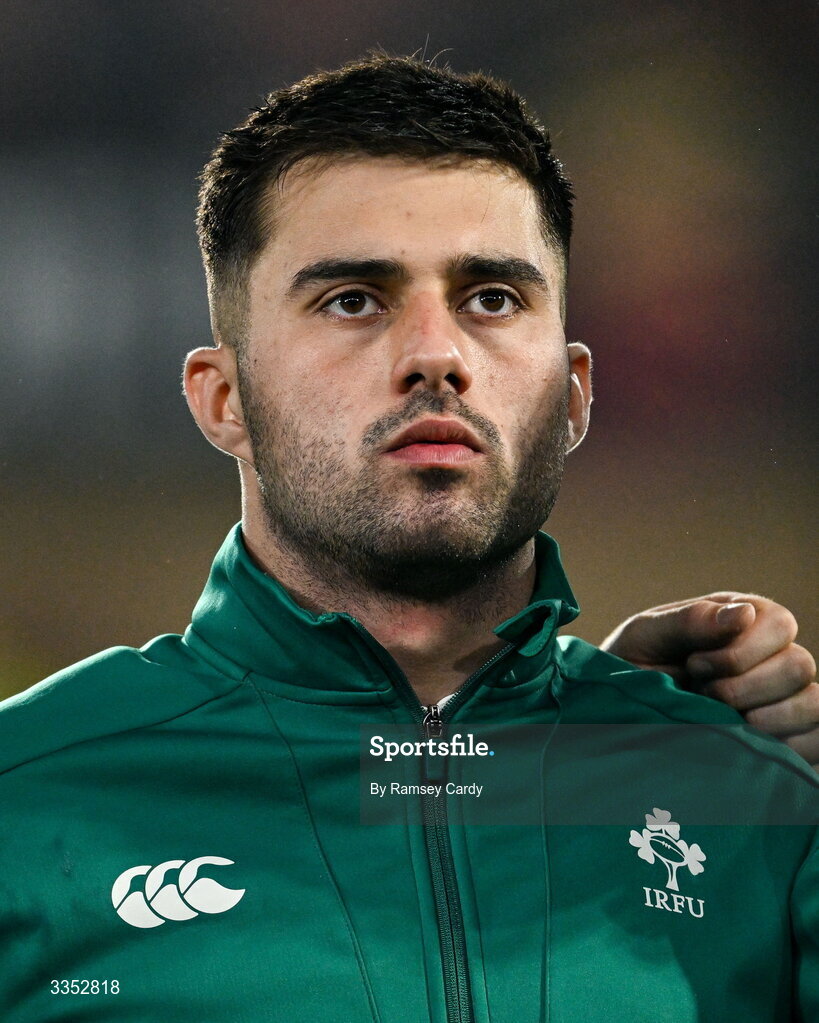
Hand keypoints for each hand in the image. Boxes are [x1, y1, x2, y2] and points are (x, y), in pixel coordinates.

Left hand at [600, 592, 818, 771]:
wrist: (616, 714)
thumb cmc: (630, 665)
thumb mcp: (648, 635)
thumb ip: (691, 621)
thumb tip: (744, 613)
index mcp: (742, 620)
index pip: (780, 625)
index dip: (740, 651)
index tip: (695, 666)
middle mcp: (769, 655)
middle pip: (799, 666)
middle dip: (746, 687)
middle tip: (704, 695)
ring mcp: (781, 696)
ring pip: (813, 704)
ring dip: (767, 719)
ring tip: (723, 721)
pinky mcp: (786, 735)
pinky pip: (817, 740)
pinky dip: (789, 746)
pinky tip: (748, 744)